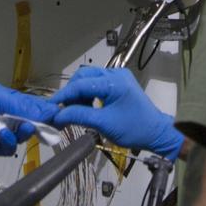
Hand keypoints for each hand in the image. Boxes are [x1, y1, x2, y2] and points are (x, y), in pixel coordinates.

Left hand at [0, 79, 54, 153]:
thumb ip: (23, 106)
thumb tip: (50, 109)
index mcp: (4, 98)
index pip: (30, 107)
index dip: (43, 115)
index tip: (56, 123)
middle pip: (24, 125)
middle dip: (28, 128)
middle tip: (28, 129)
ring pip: (13, 138)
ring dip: (13, 138)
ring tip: (4, 135)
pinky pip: (0, 149)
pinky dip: (2, 147)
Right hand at [48, 67, 183, 159]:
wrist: (156, 132)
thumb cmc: (133, 129)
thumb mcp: (103, 124)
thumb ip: (79, 116)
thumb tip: (57, 116)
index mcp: (113, 81)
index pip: (81, 84)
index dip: (63, 96)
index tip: (50, 108)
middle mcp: (115, 73)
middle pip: (84, 77)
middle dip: (71, 93)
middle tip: (61, 110)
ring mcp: (118, 76)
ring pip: (89, 78)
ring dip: (79, 93)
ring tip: (74, 111)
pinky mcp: (119, 83)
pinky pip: (97, 83)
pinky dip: (88, 93)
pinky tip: (85, 107)